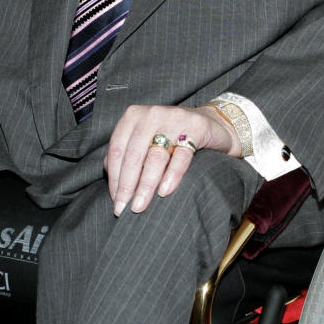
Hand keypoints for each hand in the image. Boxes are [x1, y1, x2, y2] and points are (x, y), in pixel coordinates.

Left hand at [104, 104, 239, 215]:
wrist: (212, 123)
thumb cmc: (172, 137)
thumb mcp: (145, 140)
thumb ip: (126, 154)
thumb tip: (111, 176)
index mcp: (133, 116)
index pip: (117, 150)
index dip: (114, 177)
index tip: (115, 200)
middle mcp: (152, 114)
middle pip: (134, 155)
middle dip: (127, 185)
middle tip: (124, 209)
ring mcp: (174, 119)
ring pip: (155, 157)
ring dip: (146, 185)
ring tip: (140, 206)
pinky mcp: (196, 127)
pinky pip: (181, 156)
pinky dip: (172, 175)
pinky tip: (164, 192)